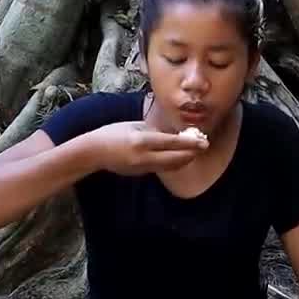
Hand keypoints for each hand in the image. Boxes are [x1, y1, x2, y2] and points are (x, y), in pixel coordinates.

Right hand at [85, 121, 207, 175]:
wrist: (94, 152)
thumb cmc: (112, 133)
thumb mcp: (134, 126)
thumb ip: (154, 130)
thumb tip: (172, 134)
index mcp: (142, 140)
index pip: (172, 143)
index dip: (190, 143)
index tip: (203, 141)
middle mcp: (144, 156)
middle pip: (175, 158)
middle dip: (191, 153)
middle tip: (203, 146)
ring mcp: (142, 167)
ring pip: (171, 166)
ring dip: (184, 159)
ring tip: (193, 151)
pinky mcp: (141, 173)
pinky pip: (162, 168)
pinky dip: (173, 162)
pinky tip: (178, 156)